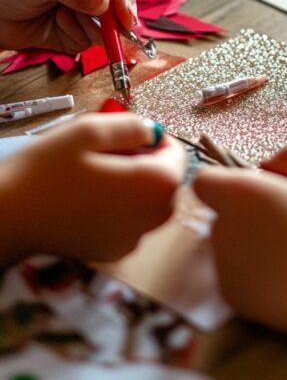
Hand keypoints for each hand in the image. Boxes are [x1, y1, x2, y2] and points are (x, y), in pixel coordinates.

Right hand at [0, 114, 184, 263]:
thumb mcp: (89, 131)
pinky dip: (120, 208)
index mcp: (153, 185)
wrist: (7, 219)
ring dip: (134, 185)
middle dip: (147, 163)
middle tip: (110, 152)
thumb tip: (152, 131)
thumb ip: (131, 126)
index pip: (178, 155)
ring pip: (149, 204)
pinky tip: (88, 199)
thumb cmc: (45, 172)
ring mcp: (133, 241)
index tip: (128, 134)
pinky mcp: (113, 253)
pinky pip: (131, 223)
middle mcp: (152, 219)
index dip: (156, 139)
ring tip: (96, 174)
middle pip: (167, 183)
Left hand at [194, 144, 286, 339]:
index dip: (233, 181)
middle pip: (224, 213)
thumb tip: (267, 165)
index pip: (206, 179)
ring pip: (233, 245)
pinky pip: (241, 275)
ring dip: (256, 244)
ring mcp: (225, 269)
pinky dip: (260, 274)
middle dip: (250, 213)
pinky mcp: (235, 301)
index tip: (268, 190)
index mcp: (241, 194)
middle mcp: (222, 229)